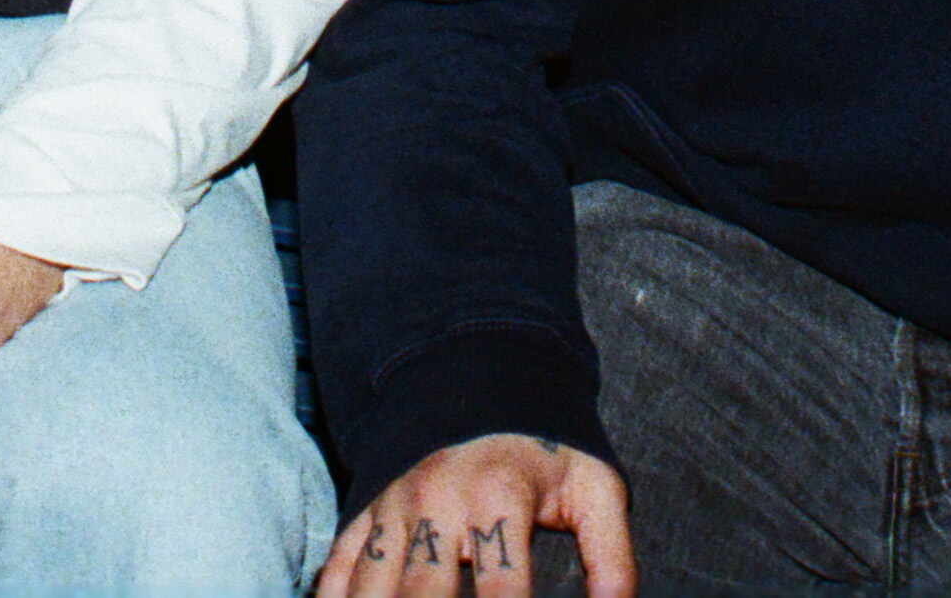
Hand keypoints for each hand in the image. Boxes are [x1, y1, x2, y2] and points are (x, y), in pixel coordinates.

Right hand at [319, 436, 633, 597]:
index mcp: (497, 496)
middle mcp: (436, 502)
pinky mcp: (364, 510)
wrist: (479, 374)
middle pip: (425, 597)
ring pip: (372, 589)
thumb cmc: (544, 445)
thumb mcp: (594, 487)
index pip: (502, 592)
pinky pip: (337, 569)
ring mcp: (392, 507)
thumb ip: (613, 557)